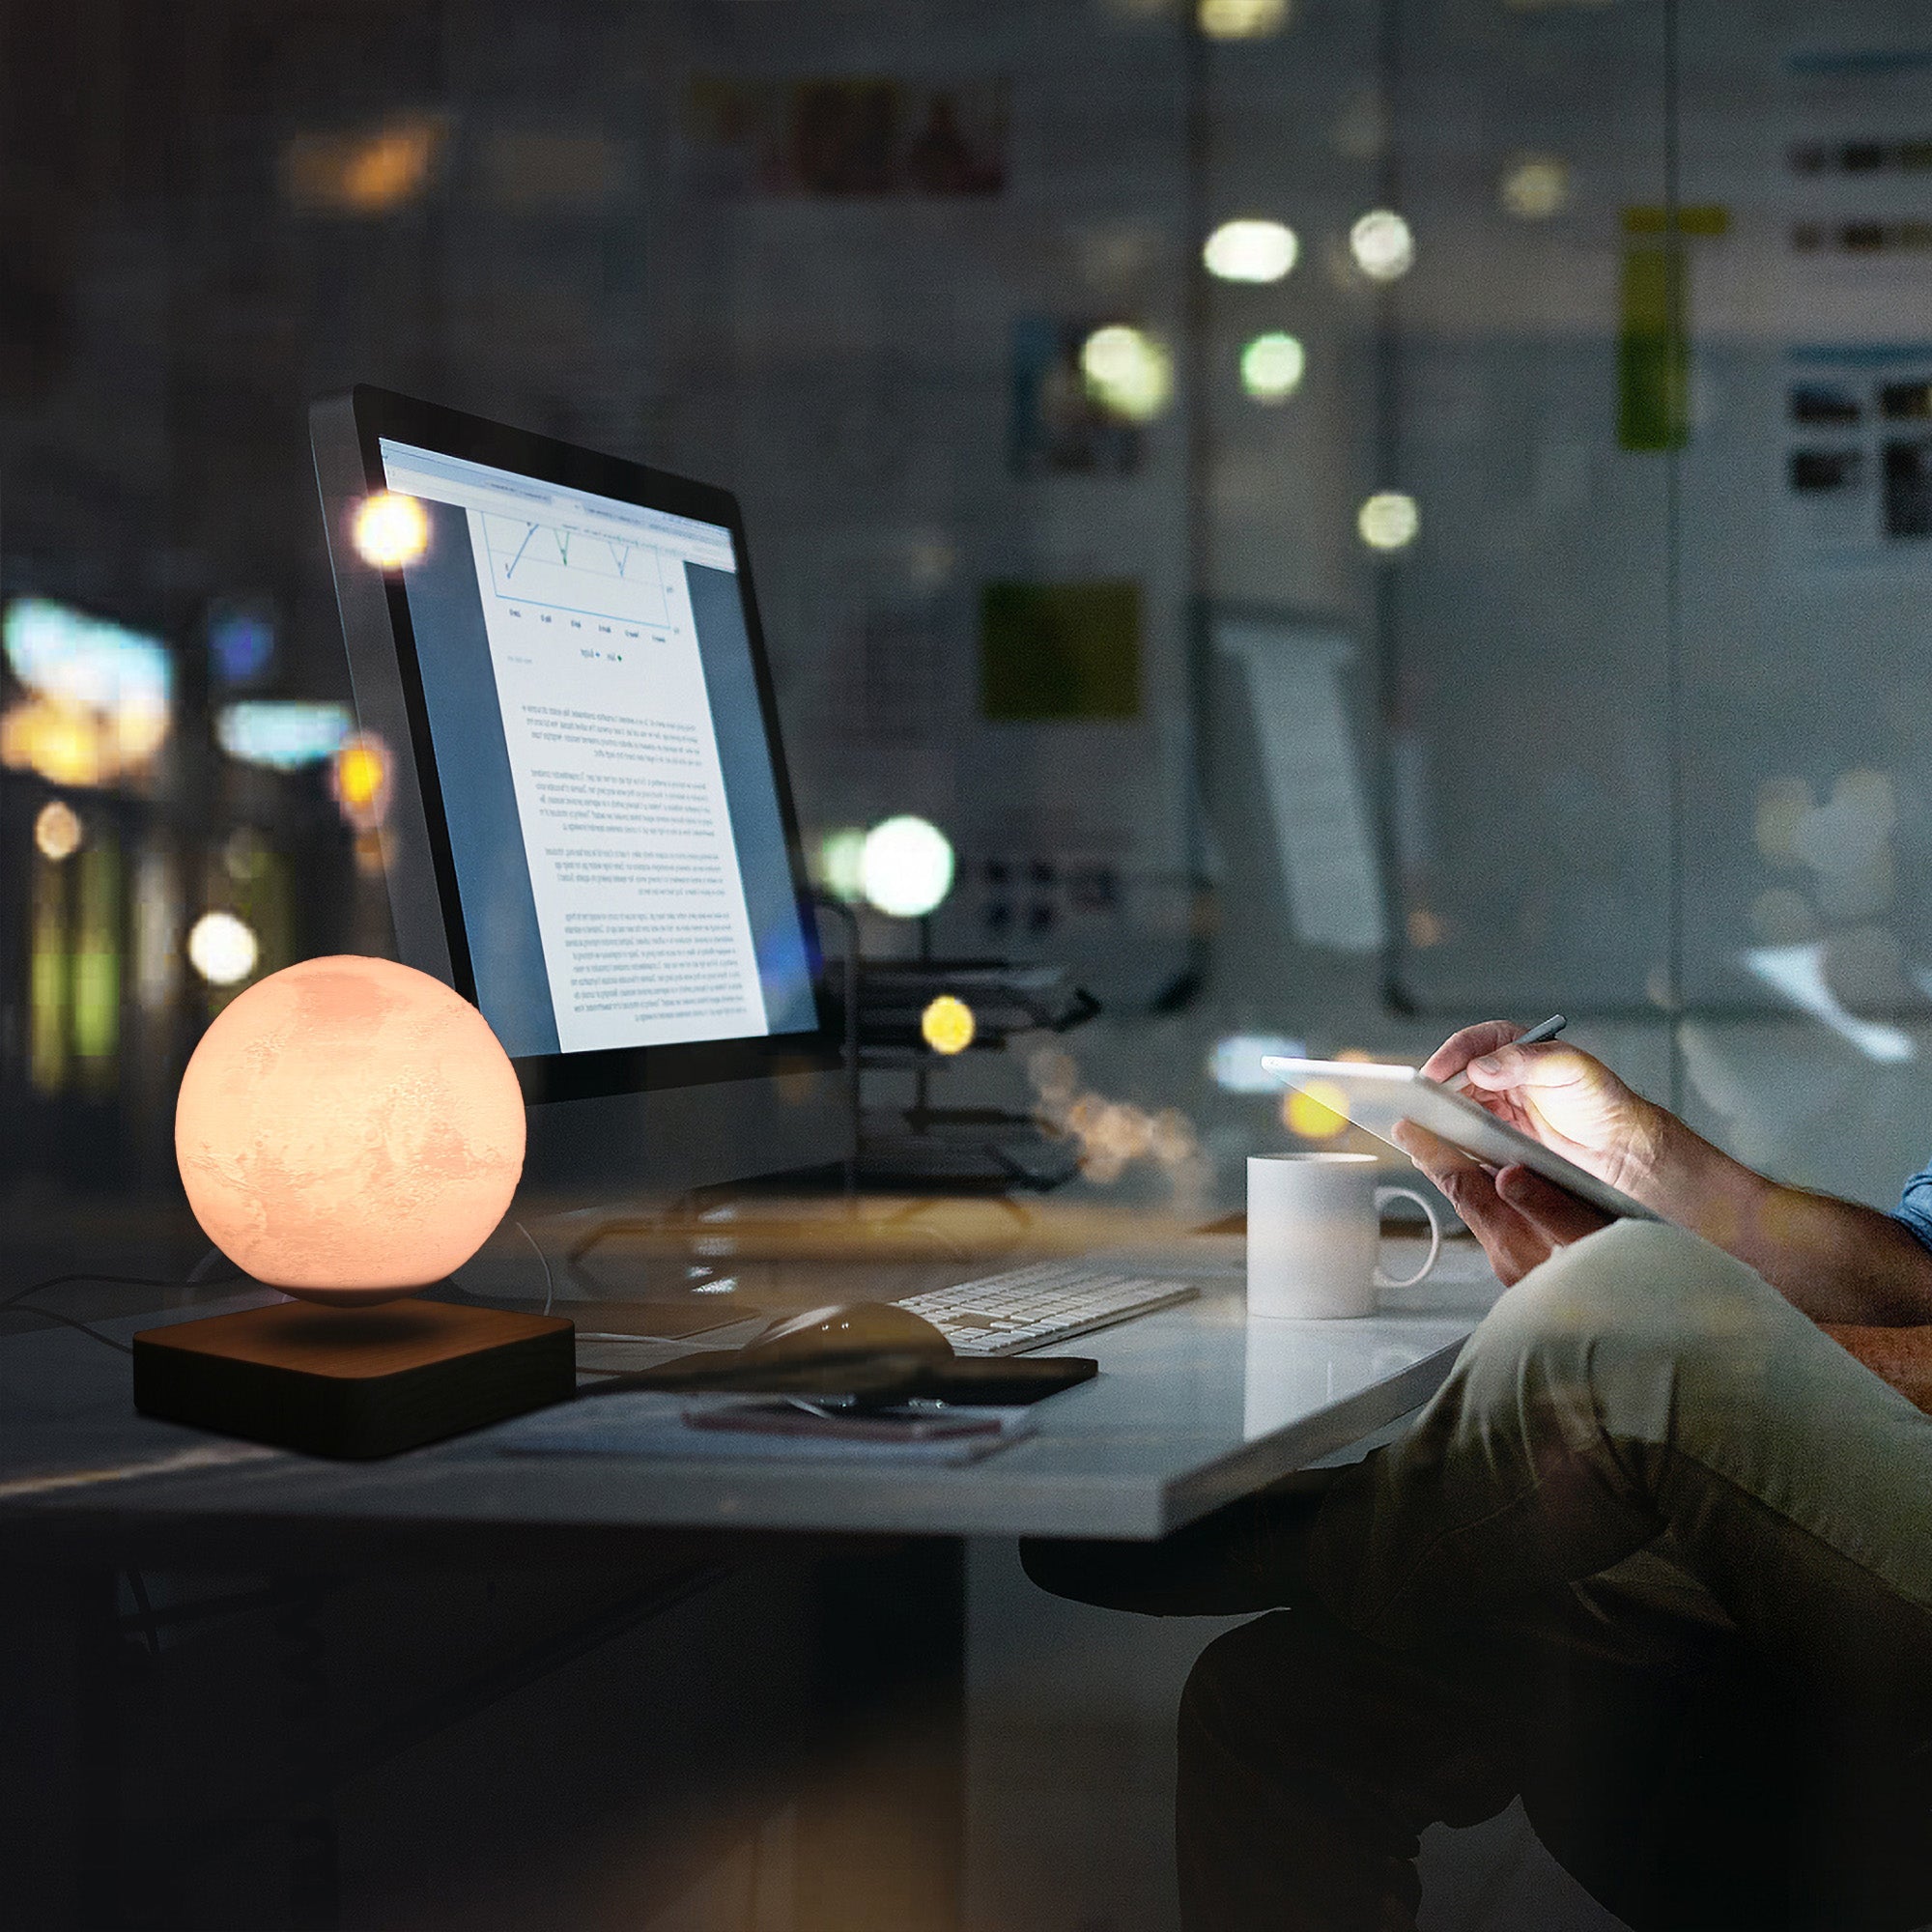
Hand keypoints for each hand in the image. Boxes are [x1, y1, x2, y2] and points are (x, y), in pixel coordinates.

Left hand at [1391, 1120, 1609, 1286]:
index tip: (1407, 1127)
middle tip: (1422, 1130)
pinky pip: (1503, 1229)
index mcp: (1515, 1243)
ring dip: (1473, 1183)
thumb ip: (1548, 1208)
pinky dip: (1498, 1204)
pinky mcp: (1529, 1276)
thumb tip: (1507, 1176)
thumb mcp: (1591, 1238)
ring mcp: (1516, 1269)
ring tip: (1460, 1151)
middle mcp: (1507, 1258)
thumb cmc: (1621, 1284)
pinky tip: (1508, 1191)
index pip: (1462, 1188)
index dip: (1434, 1153)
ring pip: (1485, 1214)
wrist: (1632, 1334)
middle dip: (1446, 1163)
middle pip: (1466, 1199)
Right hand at [1419, 1021, 1665, 1204]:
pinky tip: (1445, 1145)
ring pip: (1453, 1105)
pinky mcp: (1493, 1135)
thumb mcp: (1570, 1069)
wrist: (1617, 1149)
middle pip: (1453, 1076)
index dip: (1449, 1058)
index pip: (1471, 1044)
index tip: (1434, 1076)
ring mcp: (1495, 1104)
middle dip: (1435, 1089)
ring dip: (1439, 1115)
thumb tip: (1482, 1066)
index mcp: (1514, 1046)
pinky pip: (1462, 1132)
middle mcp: (1500, 1072)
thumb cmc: (1602, 1102)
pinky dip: (1450, 1138)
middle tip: (1420, 1105)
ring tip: (1427, 1126)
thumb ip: (1526, 1060)